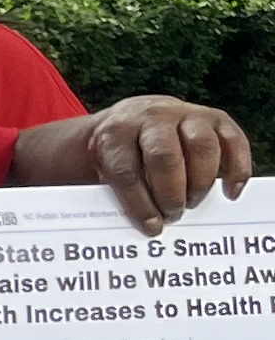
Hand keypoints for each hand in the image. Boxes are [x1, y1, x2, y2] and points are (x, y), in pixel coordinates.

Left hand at [88, 97, 252, 231]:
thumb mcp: (102, 167)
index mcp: (116, 132)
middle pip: (164, 156)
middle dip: (171, 194)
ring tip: (192, 204)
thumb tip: (141, 223)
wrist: (133, 116)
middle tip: (173, 216)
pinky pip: (233, 141)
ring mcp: (184, 113)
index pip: (126, 170)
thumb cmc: (120, 151)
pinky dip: (237, 169)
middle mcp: (151, 117)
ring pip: (201, 146)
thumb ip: (113, 191)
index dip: (139, 204)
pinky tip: (229, 192)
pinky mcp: (214, 117)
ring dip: (200, 183)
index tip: (152, 226)